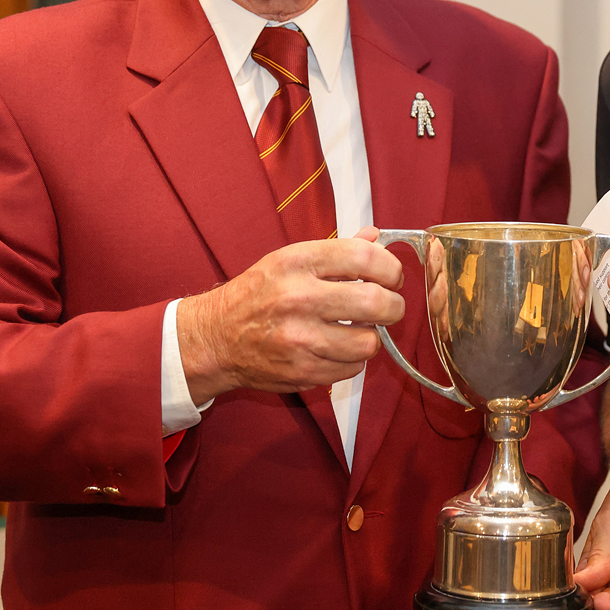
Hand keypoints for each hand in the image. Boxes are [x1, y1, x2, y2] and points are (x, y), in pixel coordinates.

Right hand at [177, 228, 404, 403]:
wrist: (216, 336)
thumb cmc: (258, 293)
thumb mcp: (291, 258)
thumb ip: (338, 250)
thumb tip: (376, 237)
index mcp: (298, 262)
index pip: (364, 257)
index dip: (391, 267)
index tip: (392, 276)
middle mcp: (298, 298)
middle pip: (375, 302)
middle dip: (393, 305)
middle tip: (389, 306)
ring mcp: (299, 339)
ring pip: (369, 343)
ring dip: (372, 337)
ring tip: (360, 329)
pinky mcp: (301, 372)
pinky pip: (352, 369)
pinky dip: (353, 360)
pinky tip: (339, 348)